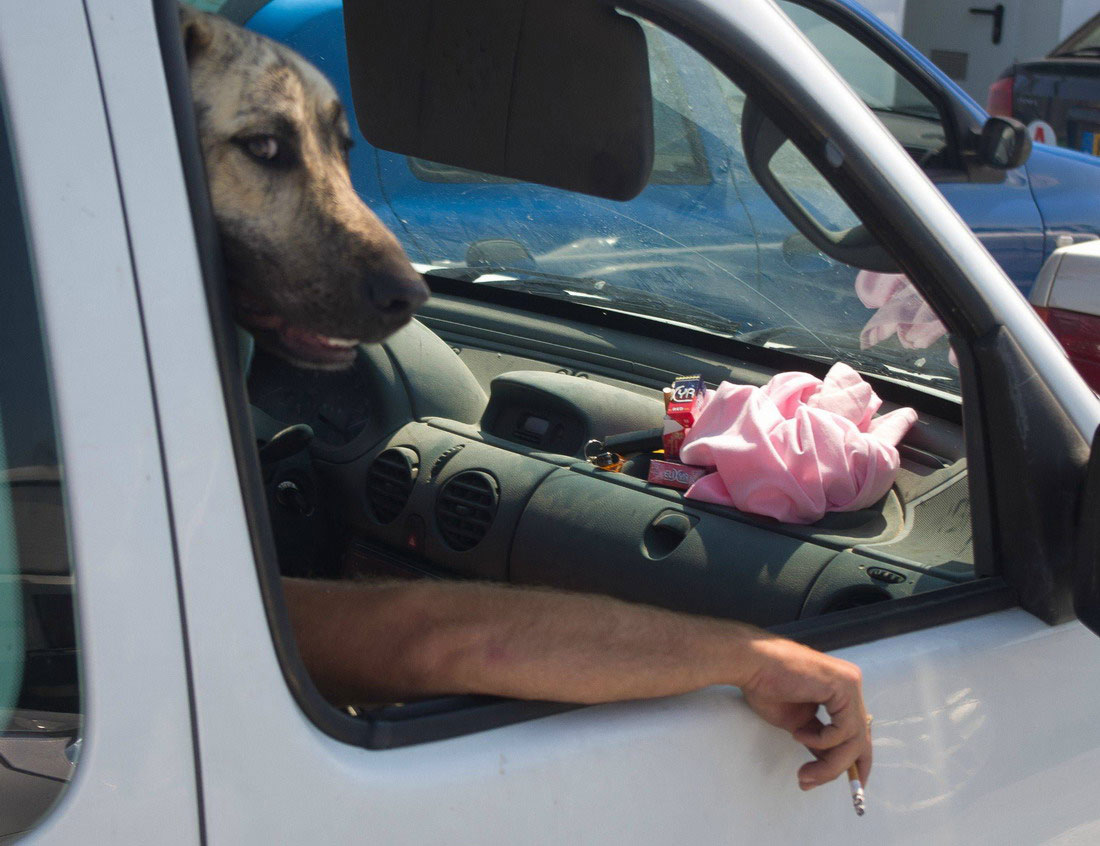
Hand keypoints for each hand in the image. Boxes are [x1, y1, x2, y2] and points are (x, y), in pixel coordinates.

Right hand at [739, 636, 870, 790]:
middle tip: (811, 782)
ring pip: (855, 740)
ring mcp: (850, 683)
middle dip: (838, 769)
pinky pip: (844, 730)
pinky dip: (822, 741)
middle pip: (860, 740)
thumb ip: (817, 738)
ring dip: (828, 764)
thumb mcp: (797, 721)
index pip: (860, 733)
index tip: (852, 787)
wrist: (752, 663)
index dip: (858, 762)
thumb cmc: (766, 685)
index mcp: (841, 692)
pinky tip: (799, 734)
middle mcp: (851, 685)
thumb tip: (827, 760)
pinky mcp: (844, 685)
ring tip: (804, 770)